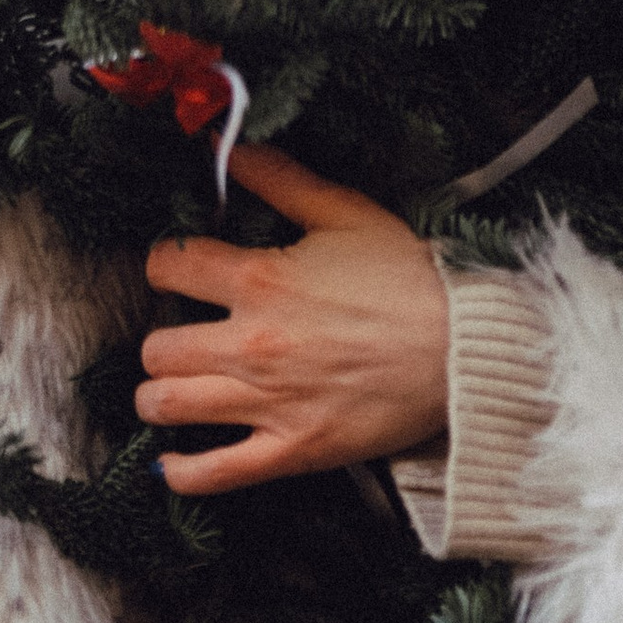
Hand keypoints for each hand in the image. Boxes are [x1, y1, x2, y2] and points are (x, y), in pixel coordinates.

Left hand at [136, 144, 449, 496]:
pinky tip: (174, 460)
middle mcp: (253, 344)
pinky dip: (182, 471)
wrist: (464, 348)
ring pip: (167, 405)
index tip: (176, 270)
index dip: (165, 263)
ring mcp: (269, 403)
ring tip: (171, 389)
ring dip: (158, 396)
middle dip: (160, 340)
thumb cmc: (408, 278)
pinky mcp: (293, 451)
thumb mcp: (344, 212)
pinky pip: (213, 474)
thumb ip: (280, 179)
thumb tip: (230, 149)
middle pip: (157, 346)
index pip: (170, 266)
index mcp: (261, 280)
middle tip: (180, 337)